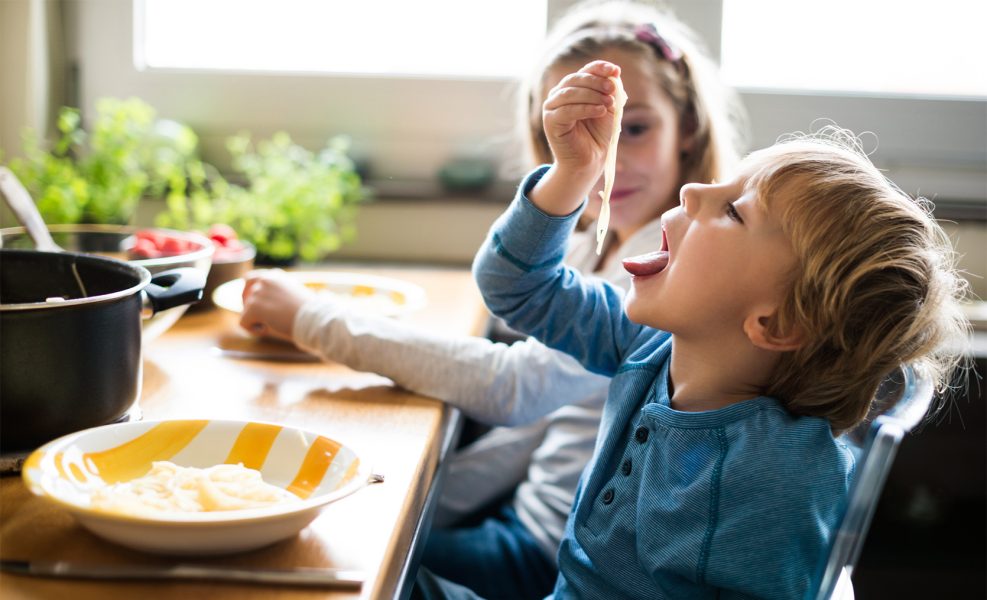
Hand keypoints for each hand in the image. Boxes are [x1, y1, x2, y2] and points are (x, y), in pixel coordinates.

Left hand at [239, 269, 314, 340]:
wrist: (313, 318)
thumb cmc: (309, 312)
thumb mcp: (293, 295)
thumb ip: (278, 295)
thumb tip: (263, 306)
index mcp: (275, 275)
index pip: (251, 279)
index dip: (251, 294)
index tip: (259, 306)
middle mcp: (265, 280)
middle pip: (244, 293)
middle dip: (248, 306)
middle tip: (260, 319)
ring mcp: (258, 292)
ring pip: (246, 311)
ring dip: (256, 320)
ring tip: (273, 326)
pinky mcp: (254, 307)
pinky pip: (243, 322)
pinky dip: (252, 329)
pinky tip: (267, 330)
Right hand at [535, 60, 619, 214]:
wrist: (589, 161)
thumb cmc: (598, 135)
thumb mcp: (608, 108)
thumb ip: (610, 91)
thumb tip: (614, 74)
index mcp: (573, 89)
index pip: (584, 71)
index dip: (599, 68)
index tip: (615, 71)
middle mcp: (559, 95)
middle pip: (576, 79)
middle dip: (596, 82)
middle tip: (612, 89)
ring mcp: (552, 108)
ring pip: (570, 93)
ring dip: (592, 95)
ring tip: (609, 104)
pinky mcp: (550, 122)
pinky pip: (567, 110)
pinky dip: (585, 108)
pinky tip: (600, 111)